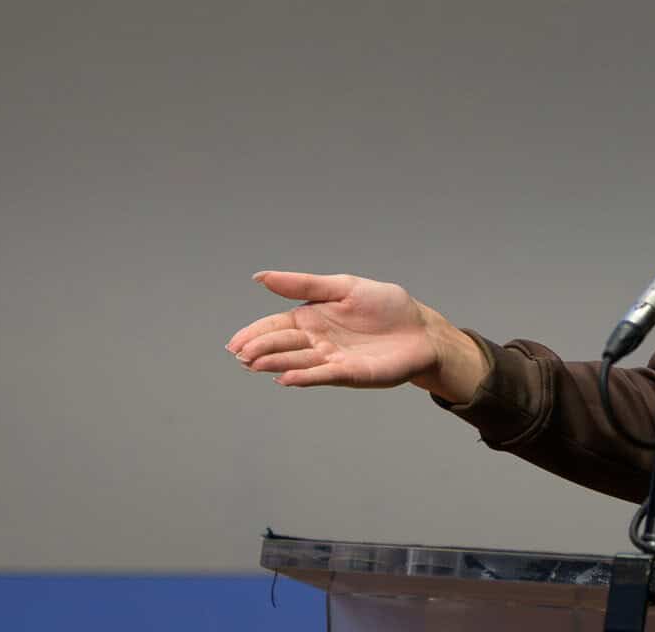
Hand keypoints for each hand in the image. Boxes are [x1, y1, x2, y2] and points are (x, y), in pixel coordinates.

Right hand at [226, 270, 483, 397]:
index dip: (255, 334)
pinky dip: (304, 376)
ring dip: (276, 363)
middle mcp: (317, 342)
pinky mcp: (350, 373)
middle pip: (283, 345)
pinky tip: (285, 378)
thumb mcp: (342, 286)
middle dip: (261, 350)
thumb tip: (259, 276)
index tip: (234, 344)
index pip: (276, 326)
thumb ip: (303, 284)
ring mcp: (331, 359)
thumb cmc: (384, 306)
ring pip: (298, 361)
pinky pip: (323, 375)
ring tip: (255, 364)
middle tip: (242, 355)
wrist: (420, 330)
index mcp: (312, 319)